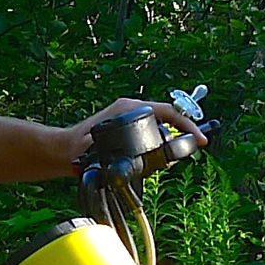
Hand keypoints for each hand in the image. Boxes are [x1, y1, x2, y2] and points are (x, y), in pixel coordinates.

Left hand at [47, 96, 205, 175]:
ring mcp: (130, 118)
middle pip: (167, 116)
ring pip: (161, 125)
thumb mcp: (105, 145)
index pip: (167, 111)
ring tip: (176, 155)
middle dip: (182, 131)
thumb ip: (128, 146)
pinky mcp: (128, 129)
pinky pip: (152, 132)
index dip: (187, 124)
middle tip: (192, 146)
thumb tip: (154, 150)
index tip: (200, 138)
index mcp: (128, 108)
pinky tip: (161, 157)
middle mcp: (131, 109)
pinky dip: (161, 142)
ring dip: (172, 138)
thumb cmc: (80, 148)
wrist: (65, 151)